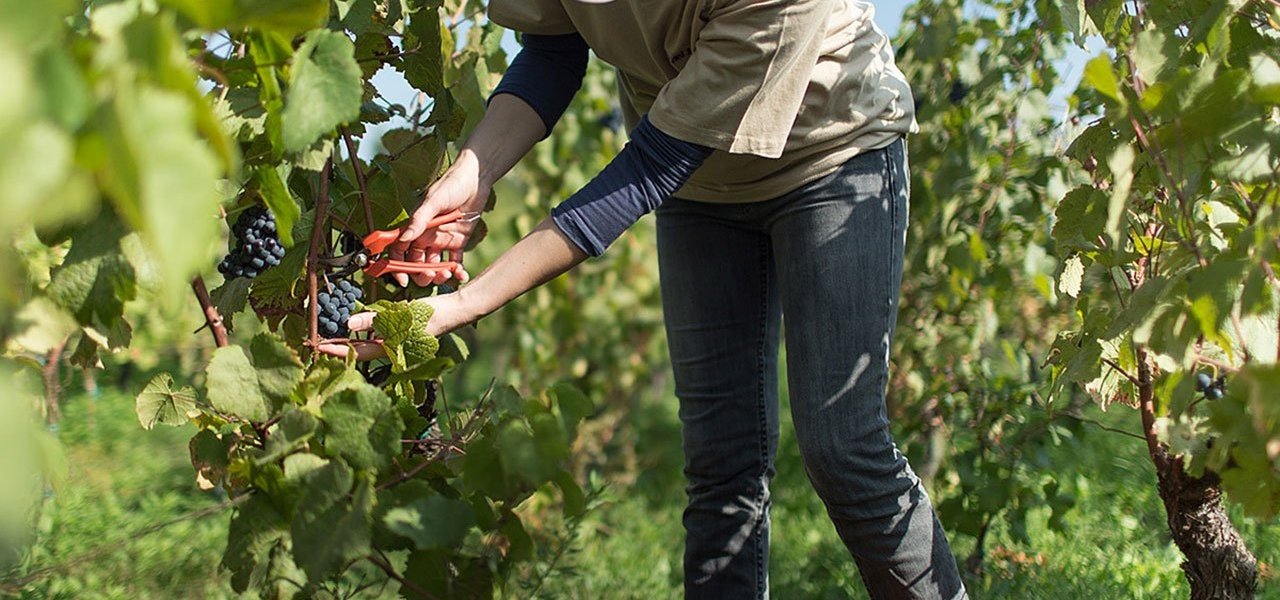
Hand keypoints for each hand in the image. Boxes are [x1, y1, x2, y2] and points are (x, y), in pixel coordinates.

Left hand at [316, 294, 475, 360]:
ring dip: (350, 340)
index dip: (338, 351)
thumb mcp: (401, 315)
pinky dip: (364, 332)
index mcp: (392, 348)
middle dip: (340, 348)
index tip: (318, 347)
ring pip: (368, 344)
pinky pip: (377, 335)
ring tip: (331, 334)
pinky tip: (355, 326)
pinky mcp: (400, 332)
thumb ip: (374, 319)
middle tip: (318, 342)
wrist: (456, 310)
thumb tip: (348, 324)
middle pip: (360, 351)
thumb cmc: (432, 314)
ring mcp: (396, 340)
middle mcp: (392, 347)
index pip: (358, 352)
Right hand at [388, 152, 490, 286]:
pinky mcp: (458, 242)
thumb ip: (419, 220)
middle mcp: (425, 237)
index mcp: (415, 227)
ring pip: (435, 266)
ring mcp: (441, 241)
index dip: (396, 266)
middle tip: (430, 276)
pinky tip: (462, 275)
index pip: (399, 250)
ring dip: (438, 274)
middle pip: (416, 264)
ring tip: (447, 274)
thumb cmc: (451, 184)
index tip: (402, 279)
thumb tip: (404, 238)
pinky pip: (455, 262)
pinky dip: (457, 271)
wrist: (476, 180)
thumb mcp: (433, 201)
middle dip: (421, 274)